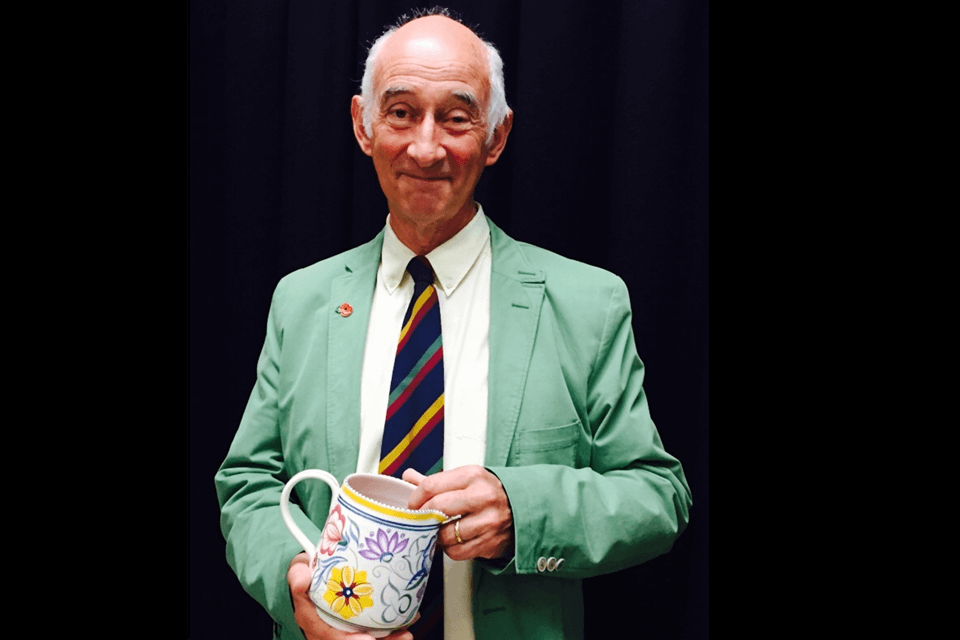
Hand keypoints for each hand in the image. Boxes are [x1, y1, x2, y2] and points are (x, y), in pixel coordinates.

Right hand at [287, 552, 414, 639]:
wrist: (310, 577)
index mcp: (311, 620)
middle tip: (403, 636)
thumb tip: (302, 580)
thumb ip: (298, 574)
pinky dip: (390, 634)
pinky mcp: (354, 628)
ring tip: (407, 634)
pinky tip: (405, 626)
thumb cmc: (307, 575)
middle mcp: (326, 631)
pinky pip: (372, 635)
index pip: (328, 637)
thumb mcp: (298, 570)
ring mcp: (341, 632)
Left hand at [402, 466, 513, 560]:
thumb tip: (409, 477)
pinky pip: (457, 552)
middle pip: (437, 508)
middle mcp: (482, 496)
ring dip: (437, 535)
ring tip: (440, 530)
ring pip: (445, 534)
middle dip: (424, 517)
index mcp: (473, 475)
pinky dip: (450, 549)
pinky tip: (454, 540)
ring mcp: (488, 521)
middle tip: (421, 519)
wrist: (523, 510)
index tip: (413, 506)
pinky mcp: (490, 543)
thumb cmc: (490, 493)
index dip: (416, 498)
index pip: (432, 485)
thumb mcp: (467, 479)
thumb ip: (438, 481)